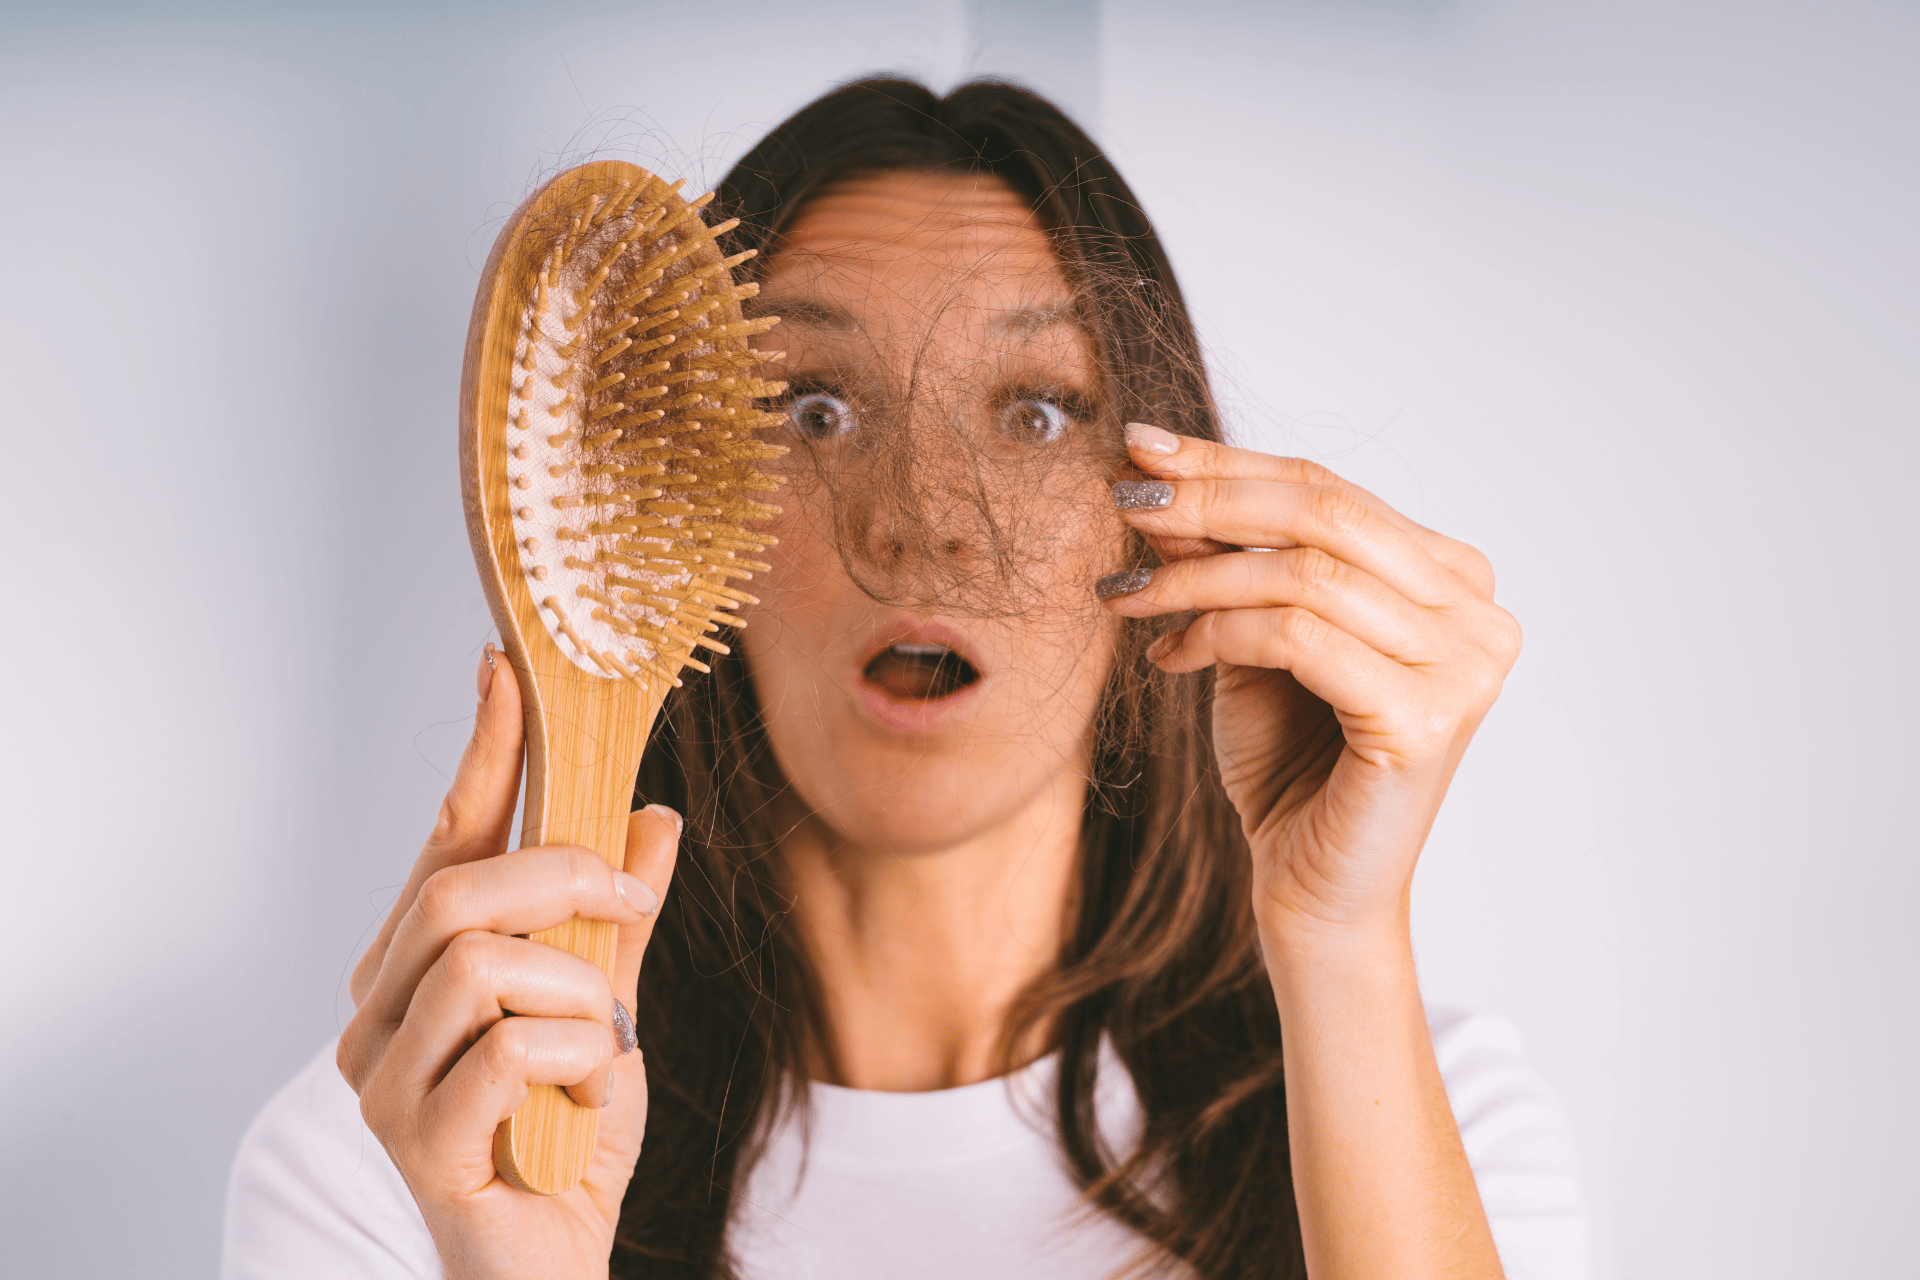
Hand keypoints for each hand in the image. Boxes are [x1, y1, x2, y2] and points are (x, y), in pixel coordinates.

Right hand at [336, 649, 679, 1279]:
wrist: (553, 1262)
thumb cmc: (568, 1136)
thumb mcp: (611, 1007)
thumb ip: (621, 921)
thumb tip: (653, 818)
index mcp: (418, 969)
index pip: (445, 840)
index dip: (482, 755)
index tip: (505, 671)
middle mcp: (379, 1015)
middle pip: (458, 890)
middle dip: (561, 878)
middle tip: (626, 897)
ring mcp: (385, 1080)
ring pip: (481, 964)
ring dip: (577, 992)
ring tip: (603, 1043)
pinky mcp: (415, 1140)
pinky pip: (508, 1051)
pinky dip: (578, 1061)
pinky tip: (585, 1097)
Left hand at [1101, 424, 1520, 945]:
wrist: (1311, 891)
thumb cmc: (1289, 765)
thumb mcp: (1249, 638)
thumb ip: (1227, 559)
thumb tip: (1162, 473)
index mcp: (1453, 579)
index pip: (1332, 492)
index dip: (1230, 464)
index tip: (1142, 448)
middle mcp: (1478, 614)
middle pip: (1326, 516)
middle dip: (1210, 499)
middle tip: (1126, 499)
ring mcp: (1465, 667)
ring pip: (1305, 575)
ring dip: (1196, 576)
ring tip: (1126, 595)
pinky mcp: (1426, 718)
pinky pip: (1298, 638)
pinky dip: (1218, 633)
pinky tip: (1168, 655)